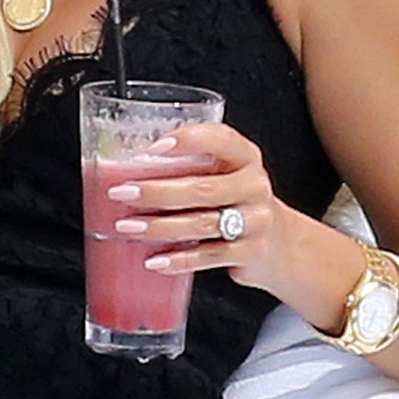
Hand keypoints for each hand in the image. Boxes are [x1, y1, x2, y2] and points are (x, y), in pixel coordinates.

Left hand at [103, 120, 313, 300]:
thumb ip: (188, 167)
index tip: (152, 148)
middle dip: (156, 191)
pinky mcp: (251, 252)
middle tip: (120, 193)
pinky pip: (210, 256)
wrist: (278, 243)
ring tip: (128, 227)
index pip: (220, 139)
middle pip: (202, 188)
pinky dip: (179, 260)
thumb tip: (123, 170)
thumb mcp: (221, 175)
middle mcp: (254, 185)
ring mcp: (256, 220)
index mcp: (244, 156)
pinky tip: (155, 260)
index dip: (188, 140)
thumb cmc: (233, 201)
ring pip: (202, 223)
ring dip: (159, 226)